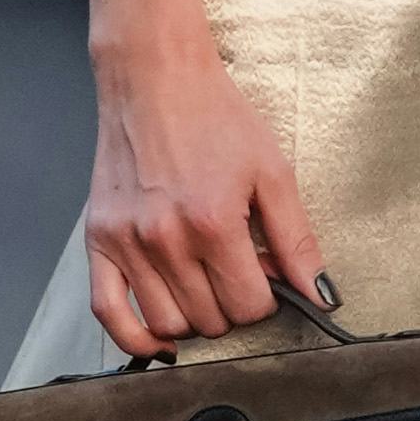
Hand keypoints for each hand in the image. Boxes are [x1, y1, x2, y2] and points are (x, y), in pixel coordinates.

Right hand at [86, 21, 329, 357]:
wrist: (155, 80)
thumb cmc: (215, 118)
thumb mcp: (272, 172)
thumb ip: (297, 239)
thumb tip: (321, 293)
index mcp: (214, 223)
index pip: (251, 306)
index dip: (267, 298)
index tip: (265, 276)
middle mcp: (167, 240)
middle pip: (213, 319)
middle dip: (234, 305)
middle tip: (236, 272)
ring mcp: (128, 243)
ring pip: (169, 324)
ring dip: (196, 318)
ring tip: (205, 286)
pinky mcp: (98, 240)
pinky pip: (108, 313)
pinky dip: (135, 338)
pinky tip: (160, 340)